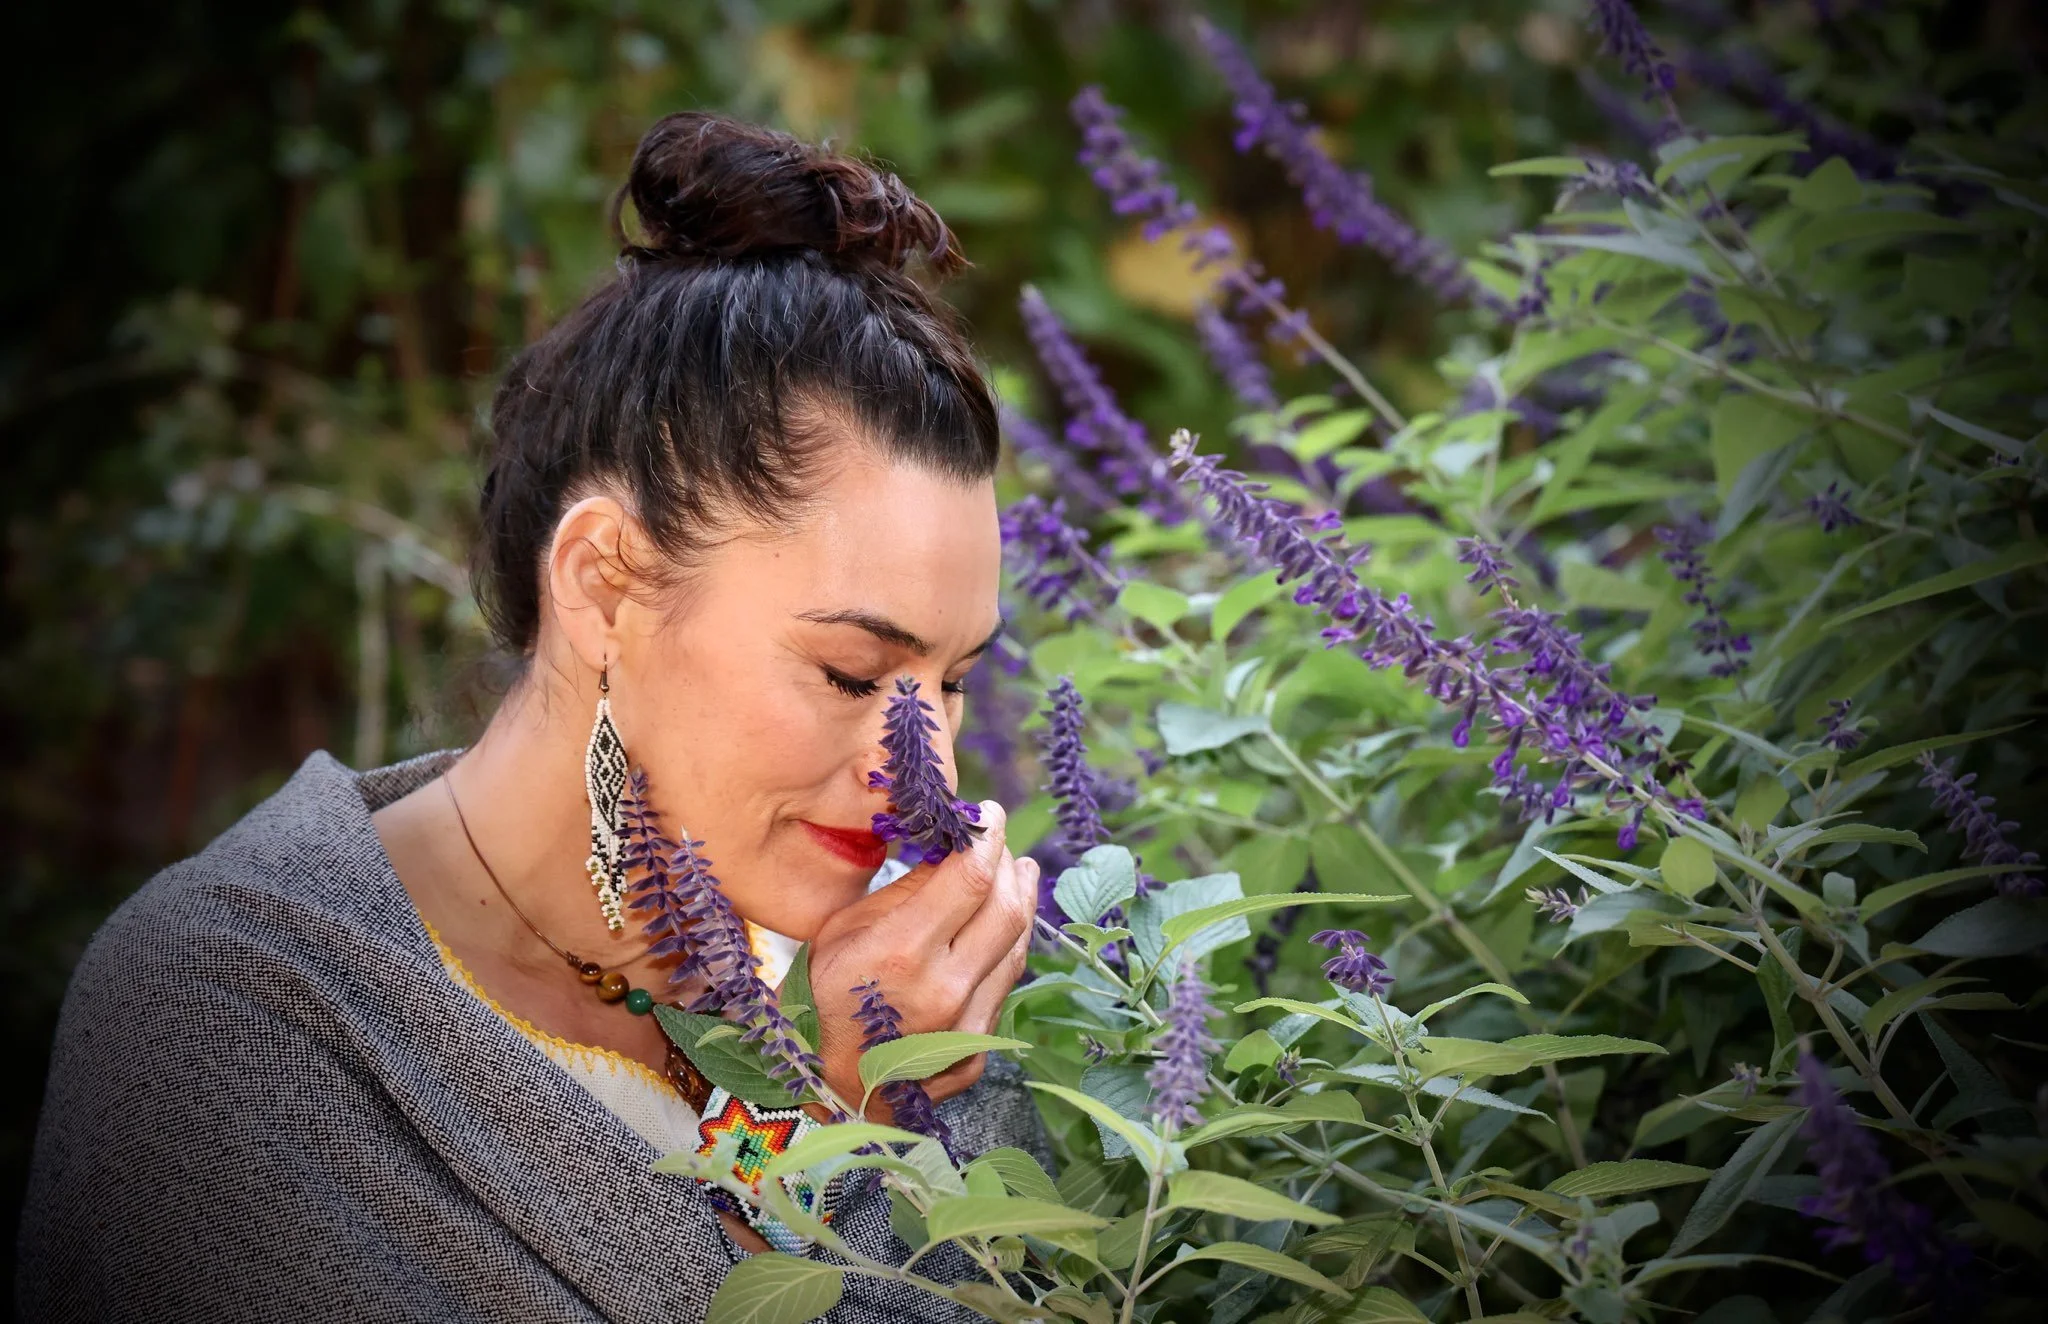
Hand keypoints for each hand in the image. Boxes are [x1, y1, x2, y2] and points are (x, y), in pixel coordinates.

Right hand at [805, 801, 1038, 1117]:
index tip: (990, 814)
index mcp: (900, 953)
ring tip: (1017, 874)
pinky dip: (1007, 948)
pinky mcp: (976, 1054)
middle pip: (1005, 910)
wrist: (820, 1084)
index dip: (988, 837)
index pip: (970, 878)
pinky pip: (1003, 988)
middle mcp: (942, 991)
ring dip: (1021, 904)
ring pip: (1015, 949)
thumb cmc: (822, 994)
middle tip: (1003, 843)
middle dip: (1008, 865)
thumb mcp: (845, 929)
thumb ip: (906, 890)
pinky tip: (1001, 928)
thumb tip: (953, 849)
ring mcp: (964, 1029)